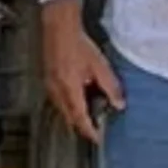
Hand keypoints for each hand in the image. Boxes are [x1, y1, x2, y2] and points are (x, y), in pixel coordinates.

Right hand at [43, 12, 126, 141]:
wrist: (59, 29)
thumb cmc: (78, 44)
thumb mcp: (100, 66)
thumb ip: (110, 87)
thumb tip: (119, 104)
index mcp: (69, 91)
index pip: (80, 119)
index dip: (90, 131)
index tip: (98, 138)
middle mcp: (57, 93)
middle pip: (70, 118)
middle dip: (83, 126)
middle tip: (96, 129)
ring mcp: (50, 88)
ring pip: (63, 111)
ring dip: (76, 115)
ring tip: (91, 114)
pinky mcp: (48, 82)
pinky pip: (59, 101)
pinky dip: (70, 105)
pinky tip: (79, 98)